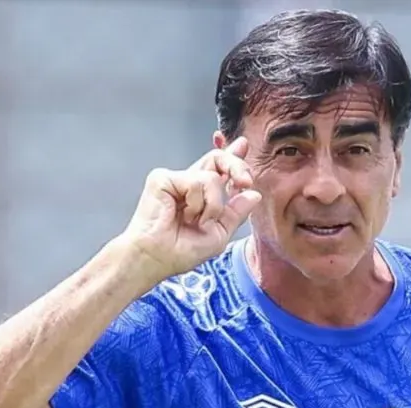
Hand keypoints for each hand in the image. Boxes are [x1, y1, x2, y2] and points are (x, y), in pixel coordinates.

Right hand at [119, 137, 261, 287]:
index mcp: (202, 195)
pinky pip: (196, 182)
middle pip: (217, 158)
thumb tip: (254, 194)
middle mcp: (188, 184)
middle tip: (245, 182)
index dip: (233, 157)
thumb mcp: (219, 234)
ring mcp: (175, 180)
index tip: (243, 145)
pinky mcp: (162, 178)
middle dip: (236, 165)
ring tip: (195, 221)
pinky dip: (197, 203)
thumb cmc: (180, 251)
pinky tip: (184, 215)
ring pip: (212, 178)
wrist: (156, 259)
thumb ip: (237, 212)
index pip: (219, 169)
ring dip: (213, 205)